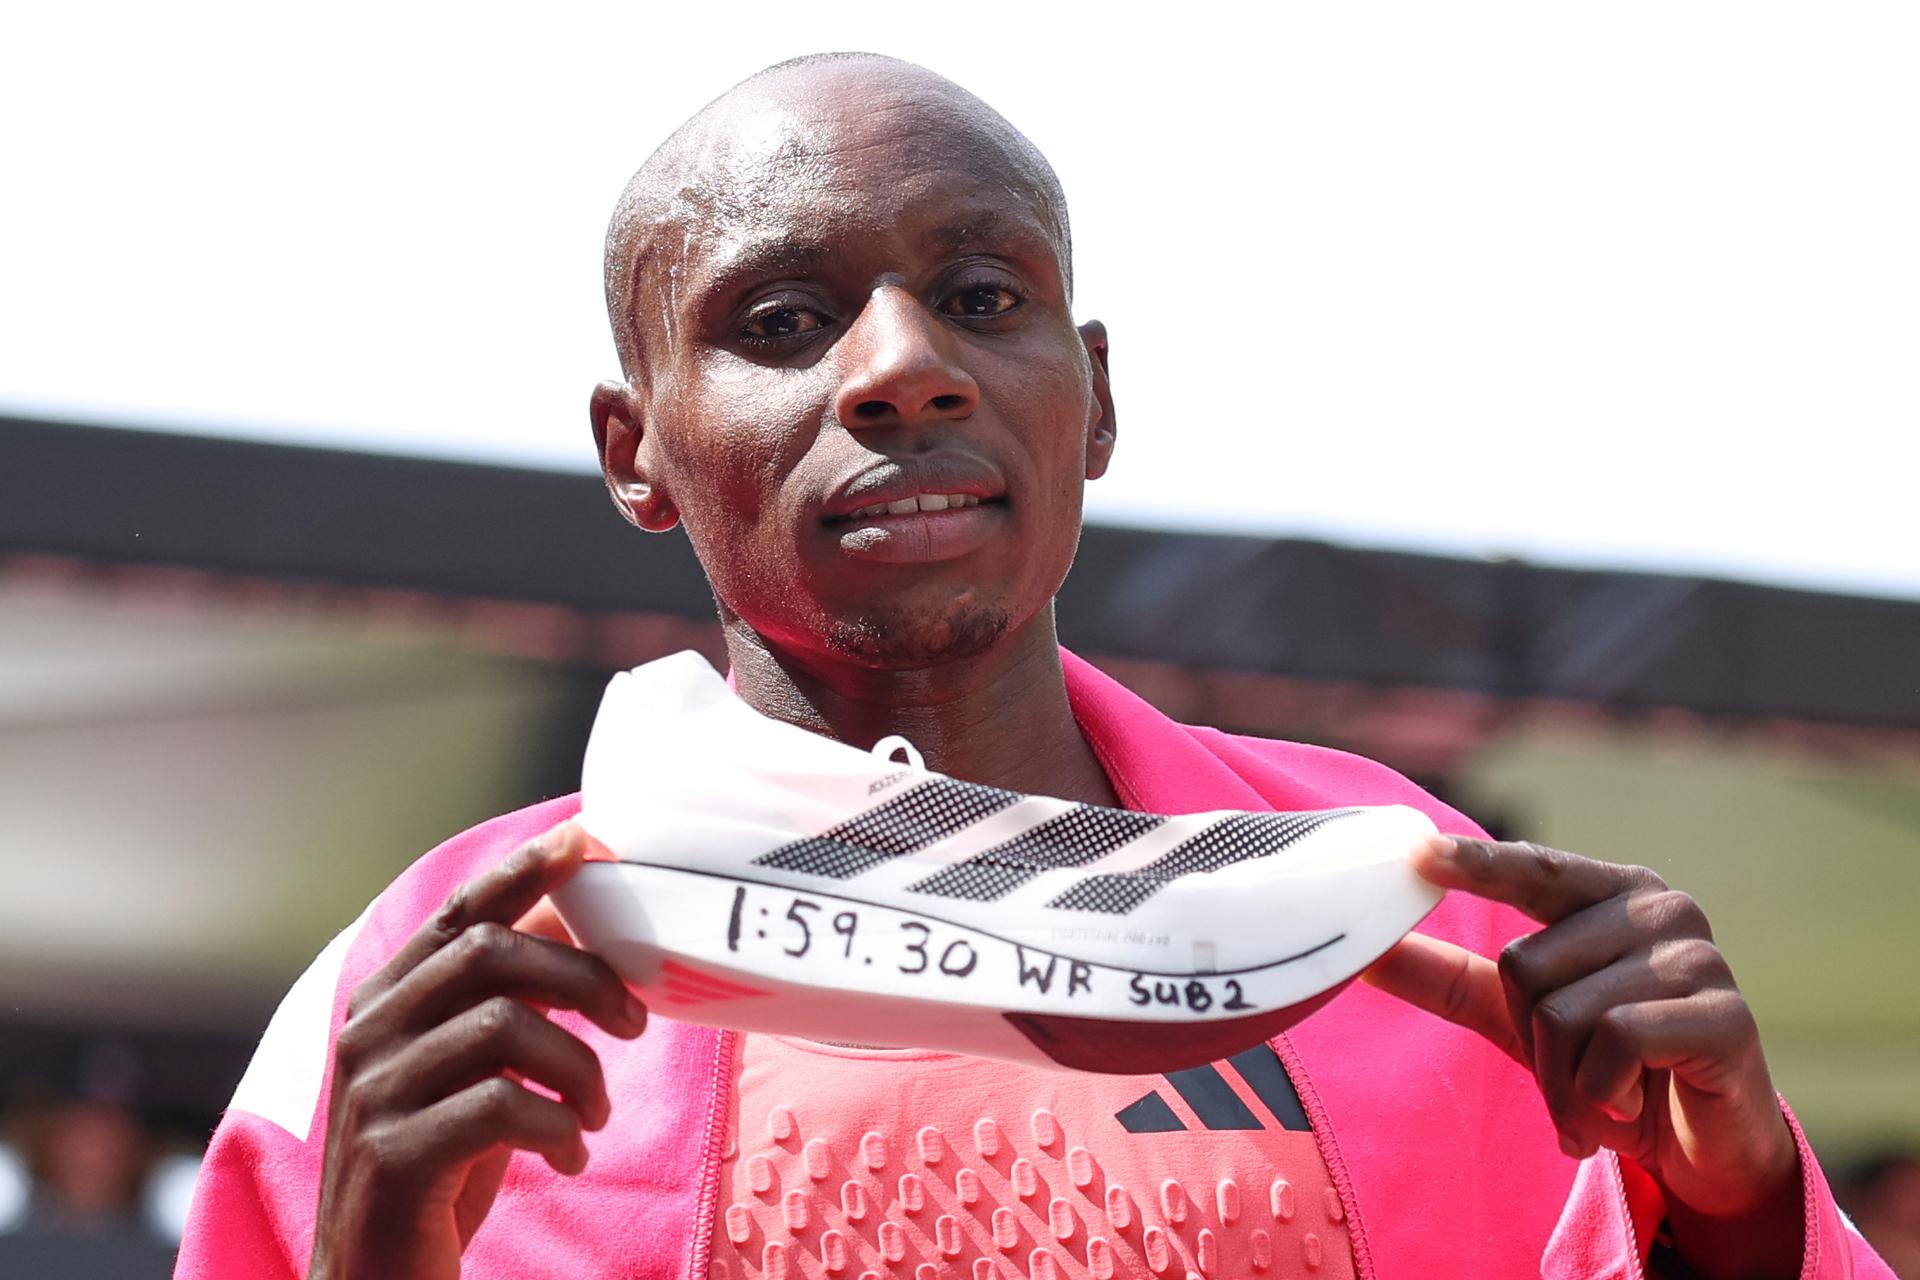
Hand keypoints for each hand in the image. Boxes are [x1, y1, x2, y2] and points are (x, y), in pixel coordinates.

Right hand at [308, 822, 647, 1279]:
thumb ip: (506, 999)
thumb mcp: (470, 1070)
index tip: (589, 842)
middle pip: (492, 954)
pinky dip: (556, 1127)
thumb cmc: (437, 1164)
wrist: (374, 1278)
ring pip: (505, 1027)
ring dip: (579, 1069)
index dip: (525, 873)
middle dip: (583, 978)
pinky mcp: (393, 1155)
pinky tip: (567, 1156)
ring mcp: (374, 1092)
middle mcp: (369, 1032)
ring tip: (594, 1112)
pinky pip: (499, 1107)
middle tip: (634, 1022)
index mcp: (385, 1000)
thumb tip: (576, 917)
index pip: (460, 913)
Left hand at [1364, 836, 1802, 1277]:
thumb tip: (1365, 952)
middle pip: (1526, 964)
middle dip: (1530, 1041)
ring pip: (1564, 1012)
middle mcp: (1659, 908)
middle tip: (1572, 1073)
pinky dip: (1600, 1093)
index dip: (1475, 863)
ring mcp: (1698, 957)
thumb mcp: (1519, 1019)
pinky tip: (1626, 1108)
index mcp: (1609, 892)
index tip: (1417, 851)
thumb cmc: (1610, 1066)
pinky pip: (1616, 1042)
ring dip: (1563, 1081)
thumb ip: (1449, 978)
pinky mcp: (1726, 1015)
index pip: (1531, 868)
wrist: (1701, 1148)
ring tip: (1598, 1098)